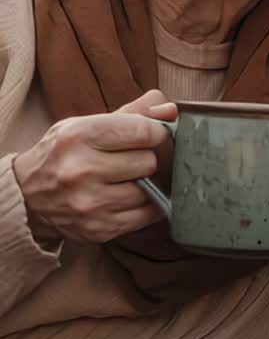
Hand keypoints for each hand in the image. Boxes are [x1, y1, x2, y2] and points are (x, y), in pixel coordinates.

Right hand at [12, 91, 176, 243]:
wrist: (28, 194)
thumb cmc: (64, 152)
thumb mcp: (87, 123)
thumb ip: (133, 113)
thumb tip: (171, 110)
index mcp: (80, 136)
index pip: (143, 131)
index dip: (158, 132)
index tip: (154, 134)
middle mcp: (82, 170)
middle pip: (148, 162)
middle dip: (148, 157)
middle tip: (136, 158)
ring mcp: (90, 204)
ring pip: (149, 191)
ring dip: (147, 183)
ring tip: (131, 178)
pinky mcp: (98, 229)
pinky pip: (145, 216)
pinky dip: (147, 206)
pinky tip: (134, 196)